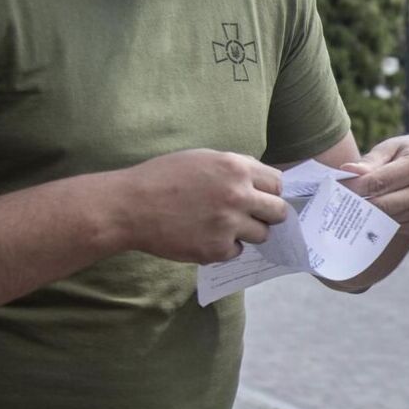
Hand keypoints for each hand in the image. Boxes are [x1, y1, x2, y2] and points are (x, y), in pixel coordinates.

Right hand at [111, 150, 286, 262]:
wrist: (130, 206)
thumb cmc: (163, 177)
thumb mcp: (203, 158)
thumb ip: (236, 167)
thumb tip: (262, 179)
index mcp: (236, 169)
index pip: (278, 185)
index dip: (270, 192)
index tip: (263, 198)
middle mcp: (238, 196)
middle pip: (278, 213)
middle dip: (268, 215)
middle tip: (251, 216)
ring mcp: (228, 225)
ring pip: (261, 235)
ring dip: (247, 232)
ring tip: (222, 225)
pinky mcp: (215, 249)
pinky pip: (236, 251)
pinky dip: (225, 247)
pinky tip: (204, 235)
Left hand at [342, 135, 408, 236]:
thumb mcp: (392, 147)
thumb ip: (370, 161)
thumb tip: (348, 171)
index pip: (381, 181)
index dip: (356, 186)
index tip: (338, 186)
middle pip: (383, 205)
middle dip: (359, 202)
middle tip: (339, 199)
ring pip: (387, 219)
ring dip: (368, 213)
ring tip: (354, 204)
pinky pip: (394, 227)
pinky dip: (381, 220)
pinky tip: (375, 210)